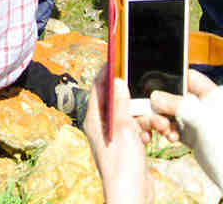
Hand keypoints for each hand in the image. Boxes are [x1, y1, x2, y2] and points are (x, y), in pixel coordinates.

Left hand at [83, 68, 151, 203]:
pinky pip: (136, 129)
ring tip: (157, 126)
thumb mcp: (123, 128)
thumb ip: (120, 103)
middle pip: (117, 102)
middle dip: (135, 101)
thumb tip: (115, 79)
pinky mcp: (125, 145)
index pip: (97, 89)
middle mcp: (101, 126)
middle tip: (148, 100)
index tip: (117, 61)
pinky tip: (152, 137)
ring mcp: (113, 136)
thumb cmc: (122, 164)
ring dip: (145, 118)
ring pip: (131, 116)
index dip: (106, 74)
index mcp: (94, 119)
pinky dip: (145, 130)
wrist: (131, 194)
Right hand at [142, 69, 222, 188]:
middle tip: (156, 111)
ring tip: (165, 129)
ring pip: (172, 112)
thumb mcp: (202, 120)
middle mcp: (205, 107)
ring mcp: (198, 122)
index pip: (190, 77)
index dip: (173, 79)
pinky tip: (170, 137)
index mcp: (213, 96)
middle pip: (176, 95)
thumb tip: (155, 97)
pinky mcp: (193, 136)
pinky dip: (168, 131)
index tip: (156, 85)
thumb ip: (178, 105)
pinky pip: (174, 127)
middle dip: (163, 104)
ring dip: (163, 120)